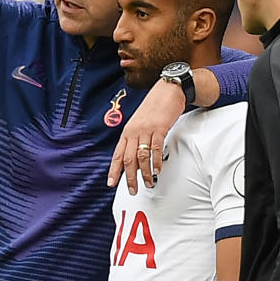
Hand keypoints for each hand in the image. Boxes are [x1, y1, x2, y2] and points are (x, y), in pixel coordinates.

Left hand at [108, 79, 184, 194]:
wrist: (168, 90)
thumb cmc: (155, 107)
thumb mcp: (140, 123)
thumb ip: (136, 139)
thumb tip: (135, 159)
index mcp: (127, 131)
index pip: (117, 154)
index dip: (113, 170)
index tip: (111, 183)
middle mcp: (134, 131)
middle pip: (128, 159)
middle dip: (129, 178)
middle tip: (133, 190)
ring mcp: (146, 129)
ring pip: (142, 156)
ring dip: (145, 173)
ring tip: (148, 183)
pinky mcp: (159, 128)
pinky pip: (156, 148)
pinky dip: (156, 161)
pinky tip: (157, 169)